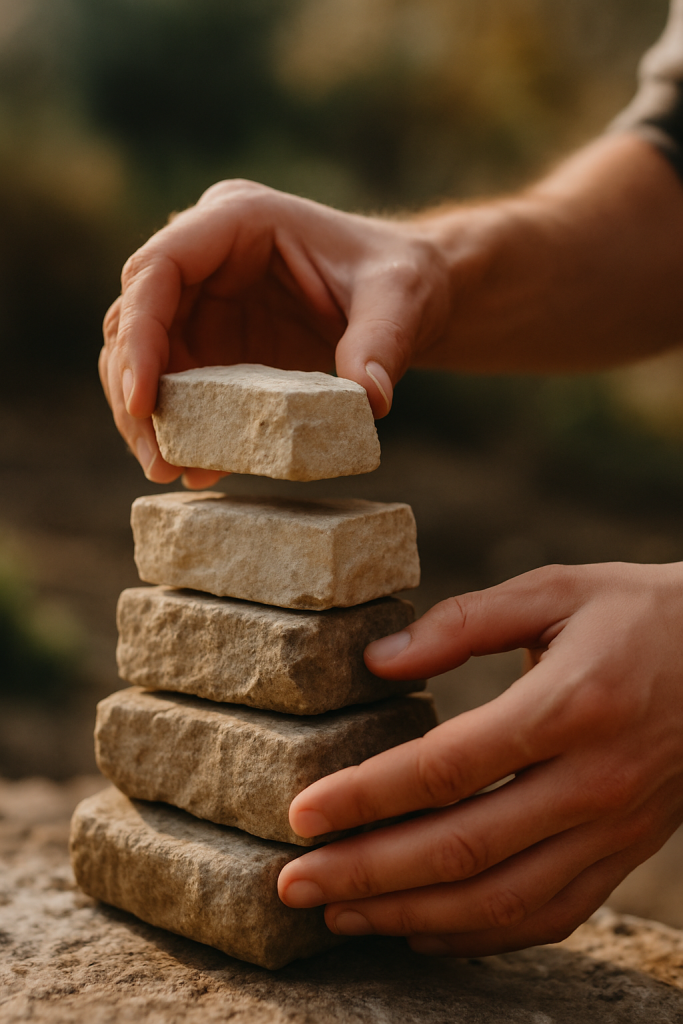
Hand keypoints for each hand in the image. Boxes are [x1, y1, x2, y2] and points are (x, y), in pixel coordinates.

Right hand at [99, 179, 449, 484]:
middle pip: (134, 318)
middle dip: (136, 389)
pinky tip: (198, 467)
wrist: (409, 296)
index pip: (158, 269)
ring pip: (143, 355)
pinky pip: (176, 383)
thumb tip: (369, 400)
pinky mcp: (213, 341)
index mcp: (238, 220)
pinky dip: (180, 424)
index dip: (139, 334)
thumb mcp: (400, 301)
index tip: (143, 401)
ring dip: (147, 415)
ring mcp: (204, 299)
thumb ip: (382, 344)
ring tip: (170, 469)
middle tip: (158, 458)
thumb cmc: (402, 278)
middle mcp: (207, 256)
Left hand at [278, 562, 682, 955]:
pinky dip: (478, 936)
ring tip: (338, 914)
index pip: (447, 767)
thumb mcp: (555, 591)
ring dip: (409, 915)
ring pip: (499, 900)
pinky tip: (421, 928)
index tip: (301, 813)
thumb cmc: (637, 614)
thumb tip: (378, 660)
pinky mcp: (623, 855)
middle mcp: (592, 782)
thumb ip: (462, 623)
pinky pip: (547, 916)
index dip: (367, 795)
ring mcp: (613, 830)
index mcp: (570, 706)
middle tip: (292, 884)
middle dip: (367, 872)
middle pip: (462, 849)